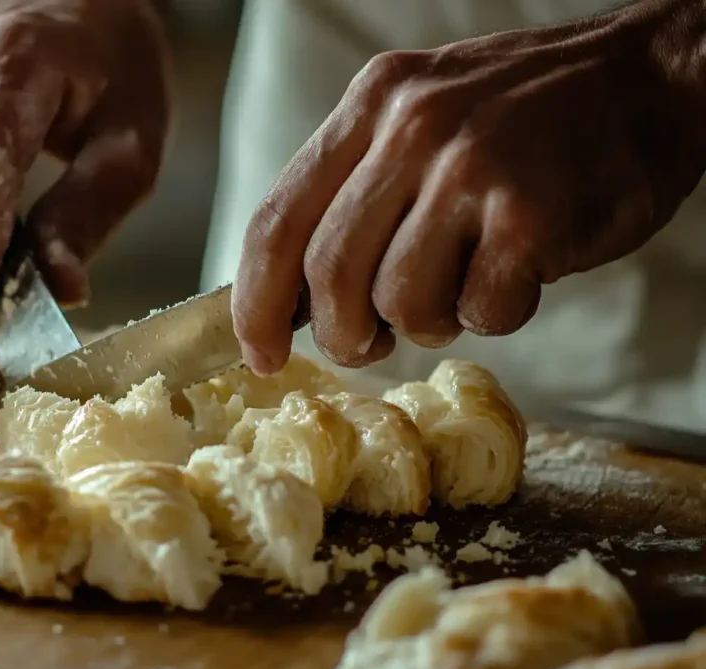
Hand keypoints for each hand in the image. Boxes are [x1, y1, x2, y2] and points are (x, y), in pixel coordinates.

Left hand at [232, 0, 705, 373]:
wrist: (651, 78)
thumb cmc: (526, 119)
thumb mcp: (421, 119)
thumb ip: (356, 192)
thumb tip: (294, 297)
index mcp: (371, 107)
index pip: (277, 221)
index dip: (255, 302)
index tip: (258, 351)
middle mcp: (412, 128)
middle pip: (329, 274)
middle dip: (341, 334)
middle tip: (368, 343)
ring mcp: (472, 169)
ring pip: (400, 302)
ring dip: (426, 323)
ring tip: (462, 287)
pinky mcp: (531, 216)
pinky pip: (479, 313)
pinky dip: (494, 315)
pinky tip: (515, 276)